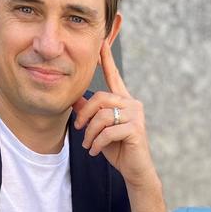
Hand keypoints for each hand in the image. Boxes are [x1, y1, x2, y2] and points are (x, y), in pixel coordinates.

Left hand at [72, 40, 155, 189]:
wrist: (134, 170)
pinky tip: (95, 151)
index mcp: (123, 100)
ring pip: (102, 116)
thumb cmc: (117, 149)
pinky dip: (97, 143)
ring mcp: (135, 115)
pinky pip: (107, 132)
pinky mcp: (135, 129)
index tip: (101, 41)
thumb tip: (75, 98)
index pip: (113, 75)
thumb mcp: (99, 129)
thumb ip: (90, 112)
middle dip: (84, 116)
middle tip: (79, 130)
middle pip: (99, 98)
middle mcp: (132, 103)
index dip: (107, 59)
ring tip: (88, 145)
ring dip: (90, 134)